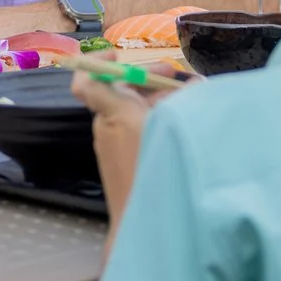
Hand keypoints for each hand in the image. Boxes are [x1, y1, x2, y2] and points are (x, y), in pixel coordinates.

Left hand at [73, 66, 176, 218]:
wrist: (143, 226)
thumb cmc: (155, 170)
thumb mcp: (169, 126)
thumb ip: (182, 101)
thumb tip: (193, 86)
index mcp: (113, 113)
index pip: (86, 81)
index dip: (96, 63)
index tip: (120, 54)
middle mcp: (106, 127)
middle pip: (119, 91)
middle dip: (147, 79)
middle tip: (175, 75)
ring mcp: (112, 147)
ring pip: (130, 111)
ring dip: (155, 101)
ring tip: (187, 100)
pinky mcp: (120, 163)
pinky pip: (133, 131)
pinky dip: (153, 122)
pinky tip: (178, 125)